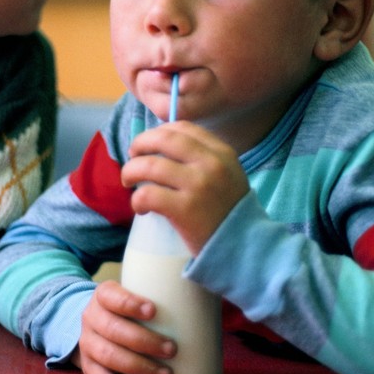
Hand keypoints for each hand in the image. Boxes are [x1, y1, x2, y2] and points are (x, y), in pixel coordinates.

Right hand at [75, 280, 175, 373]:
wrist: (99, 326)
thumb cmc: (129, 310)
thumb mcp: (135, 295)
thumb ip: (156, 294)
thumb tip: (194, 297)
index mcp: (103, 296)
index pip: (111, 296)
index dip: (130, 303)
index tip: (153, 311)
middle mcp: (91, 318)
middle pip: (114, 329)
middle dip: (144, 341)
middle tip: (171, 349)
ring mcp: (87, 344)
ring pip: (109, 355)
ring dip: (139, 366)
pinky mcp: (89, 367)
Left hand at [123, 121, 249, 254]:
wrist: (245, 246)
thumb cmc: (230, 211)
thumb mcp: (228, 174)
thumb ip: (203, 158)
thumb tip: (162, 146)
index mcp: (221, 152)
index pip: (183, 127)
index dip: (158, 132)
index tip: (148, 144)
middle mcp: (211, 164)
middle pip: (163, 139)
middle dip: (140, 144)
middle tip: (132, 156)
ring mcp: (198, 185)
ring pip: (150, 165)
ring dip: (131, 171)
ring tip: (128, 181)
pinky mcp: (185, 209)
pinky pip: (148, 194)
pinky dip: (137, 199)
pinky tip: (140, 207)